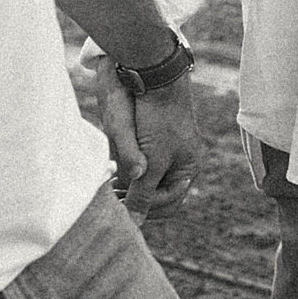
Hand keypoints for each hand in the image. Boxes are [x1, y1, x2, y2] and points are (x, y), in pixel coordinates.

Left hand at [95, 60, 200, 220]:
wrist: (153, 75)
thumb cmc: (159, 118)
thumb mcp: (152, 160)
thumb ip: (143, 193)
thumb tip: (134, 223)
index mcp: (187, 168)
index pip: (169, 204)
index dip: (147, 209)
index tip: (123, 209)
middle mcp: (177, 162)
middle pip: (156, 194)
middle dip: (137, 198)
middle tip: (113, 200)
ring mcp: (163, 150)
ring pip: (144, 179)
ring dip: (128, 185)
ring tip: (110, 185)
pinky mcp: (148, 138)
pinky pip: (137, 163)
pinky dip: (125, 169)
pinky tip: (111, 170)